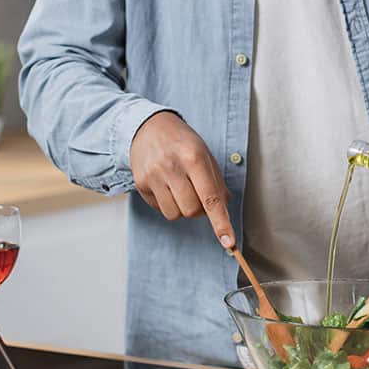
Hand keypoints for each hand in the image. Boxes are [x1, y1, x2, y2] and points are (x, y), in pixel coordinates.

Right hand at [129, 111, 234, 248]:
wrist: (148, 126)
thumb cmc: (181, 142)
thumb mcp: (205, 154)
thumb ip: (216, 182)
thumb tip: (224, 208)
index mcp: (194, 157)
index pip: (211, 198)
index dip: (221, 222)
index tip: (229, 242)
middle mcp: (172, 167)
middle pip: (192, 211)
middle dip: (200, 210)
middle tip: (197, 193)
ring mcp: (153, 176)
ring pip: (175, 215)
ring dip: (182, 209)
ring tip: (180, 188)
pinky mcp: (140, 183)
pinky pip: (160, 209)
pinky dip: (168, 204)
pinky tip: (166, 186)